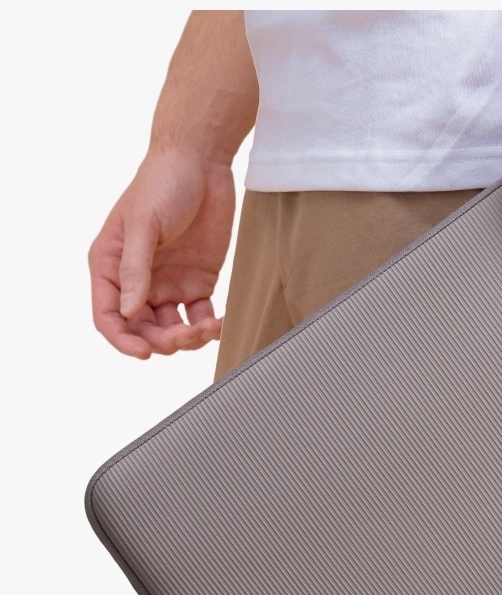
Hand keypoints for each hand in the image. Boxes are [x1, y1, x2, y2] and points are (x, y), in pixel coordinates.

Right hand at [89, 147, 235, 357]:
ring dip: (189, 338)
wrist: (201, 162)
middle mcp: (138, 280)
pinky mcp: (198, 282)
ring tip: (209, 327)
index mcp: (111, 266)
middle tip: (187, 335)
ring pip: (173, 329)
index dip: (122, 340)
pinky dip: (210, 326)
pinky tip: (222, 323)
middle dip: (164, 341)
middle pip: (144, 330)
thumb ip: (136, 268)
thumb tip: (130, 310)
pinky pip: (200, 316)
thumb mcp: (143, 223)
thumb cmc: (162, 183)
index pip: (109, 316)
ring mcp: (168, 283)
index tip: (143, 353)